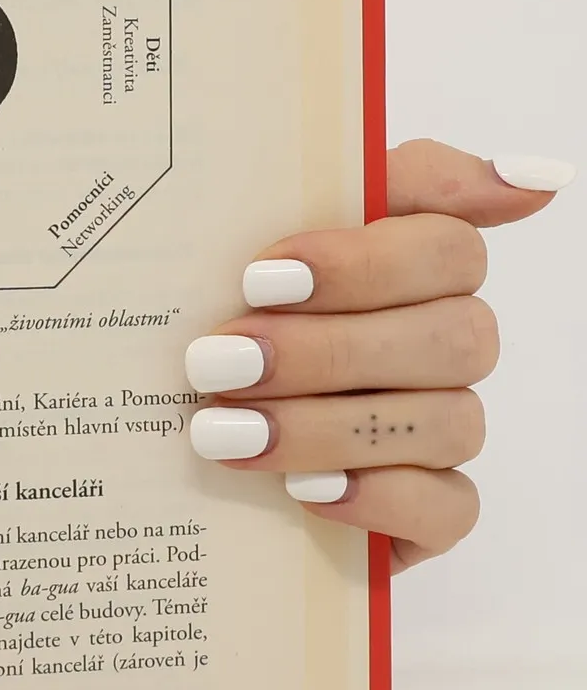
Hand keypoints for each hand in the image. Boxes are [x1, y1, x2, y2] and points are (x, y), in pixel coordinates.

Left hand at [186, 141, 572, 569]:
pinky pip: (451, 507)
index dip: (362, 264)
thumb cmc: (209, 318)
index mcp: (408, 267)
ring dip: (326, 426)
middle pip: (454, 337)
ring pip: (448, 421)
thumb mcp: (243, 235)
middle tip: (215, 362)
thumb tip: (533, 178)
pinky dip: (379, 498)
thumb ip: (360, 182)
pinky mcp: (427, 512)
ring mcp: (439, 429)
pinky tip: (304, 489)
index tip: (259, 279)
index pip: (449, 248)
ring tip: (223, 431)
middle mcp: (439, 345)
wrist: (156, 430)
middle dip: (325, 351)